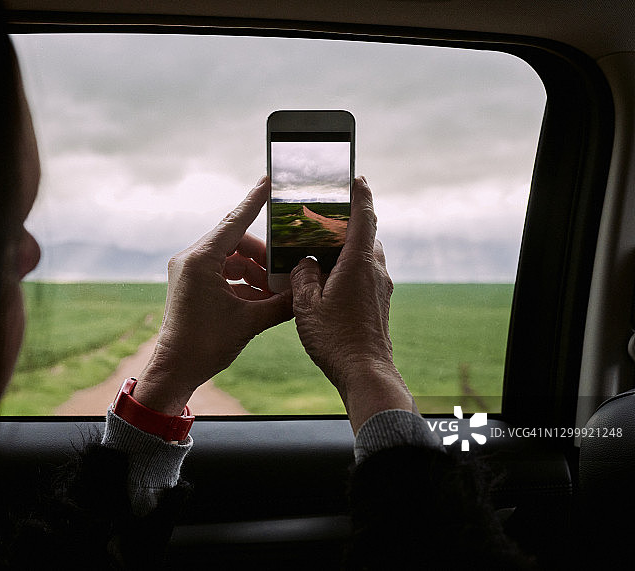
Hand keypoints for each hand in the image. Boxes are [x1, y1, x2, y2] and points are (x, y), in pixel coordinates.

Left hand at [134, 176, 293, 414]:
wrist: (175, 371)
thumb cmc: (205, 346)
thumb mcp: (250, 322)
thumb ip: (280, 304)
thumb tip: (305, 293)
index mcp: (200, 260)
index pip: (235, 221)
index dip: (255, 201)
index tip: (269, 180)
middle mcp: (191, 260)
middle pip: (236, 242)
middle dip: (264, 256)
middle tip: (285, 271)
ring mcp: (189, 271)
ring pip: (231, 259)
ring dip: (255, 273)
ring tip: (277, 291)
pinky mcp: (191, 284)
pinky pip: (223, 274)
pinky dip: (244, 283)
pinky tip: (263, 300)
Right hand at [291, 176, 415, 432]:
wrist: (365, 373)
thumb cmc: (335, 338)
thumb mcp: (306, 304)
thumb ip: (303, 274)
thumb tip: (305, 261)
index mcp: (359, 263)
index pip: (363, 217)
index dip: (360, 195)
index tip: (357, 178)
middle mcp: (375, 270)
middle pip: (365, 236)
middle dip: (347, 225)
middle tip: (324, 220)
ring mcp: (381, 287)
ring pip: (366, 257)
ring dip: (348, 250)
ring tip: (322, 253)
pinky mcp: (379, 303)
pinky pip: (366, 275)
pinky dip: (350, 269)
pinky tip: (329, 283)